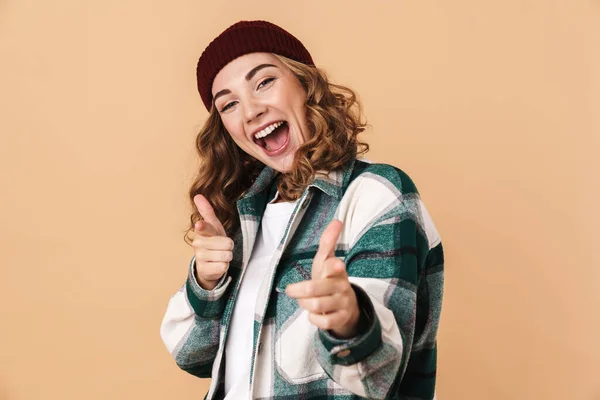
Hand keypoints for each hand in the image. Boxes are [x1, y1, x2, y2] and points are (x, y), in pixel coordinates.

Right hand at [192, 194, 233, 289]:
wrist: (207, 265)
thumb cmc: (213, 241)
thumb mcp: (213, 226)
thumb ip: (207, 211)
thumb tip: (198, 196)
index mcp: (201, 231)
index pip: (204, 227)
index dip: (203, 226)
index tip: (199, 225)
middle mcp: (198, 244)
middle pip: (227, 243)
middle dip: (229, 246)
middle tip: (223, 247)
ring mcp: (200, 258)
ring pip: (226, 255)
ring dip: (227, 256)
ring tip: (220, 255)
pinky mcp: (205, 270)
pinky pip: (224, 266)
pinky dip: (224, 266)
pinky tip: (217, 265)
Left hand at [285, 220, 359, 338]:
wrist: (345, 306)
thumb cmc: (330, 279)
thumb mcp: (326, 260)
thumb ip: (328, 241)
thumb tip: (337, 221)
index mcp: (337, 269)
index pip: (334, 266)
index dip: (333, 266)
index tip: (336, 264)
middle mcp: (342, 285)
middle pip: (318, 288)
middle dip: (300, 290)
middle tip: (291, 290)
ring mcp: (343, 303)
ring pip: (318, 305)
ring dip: (305, 304)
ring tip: (302, 301)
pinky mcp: (341, 318)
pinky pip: (324, 322)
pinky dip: (314, 319)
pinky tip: (312, 314)